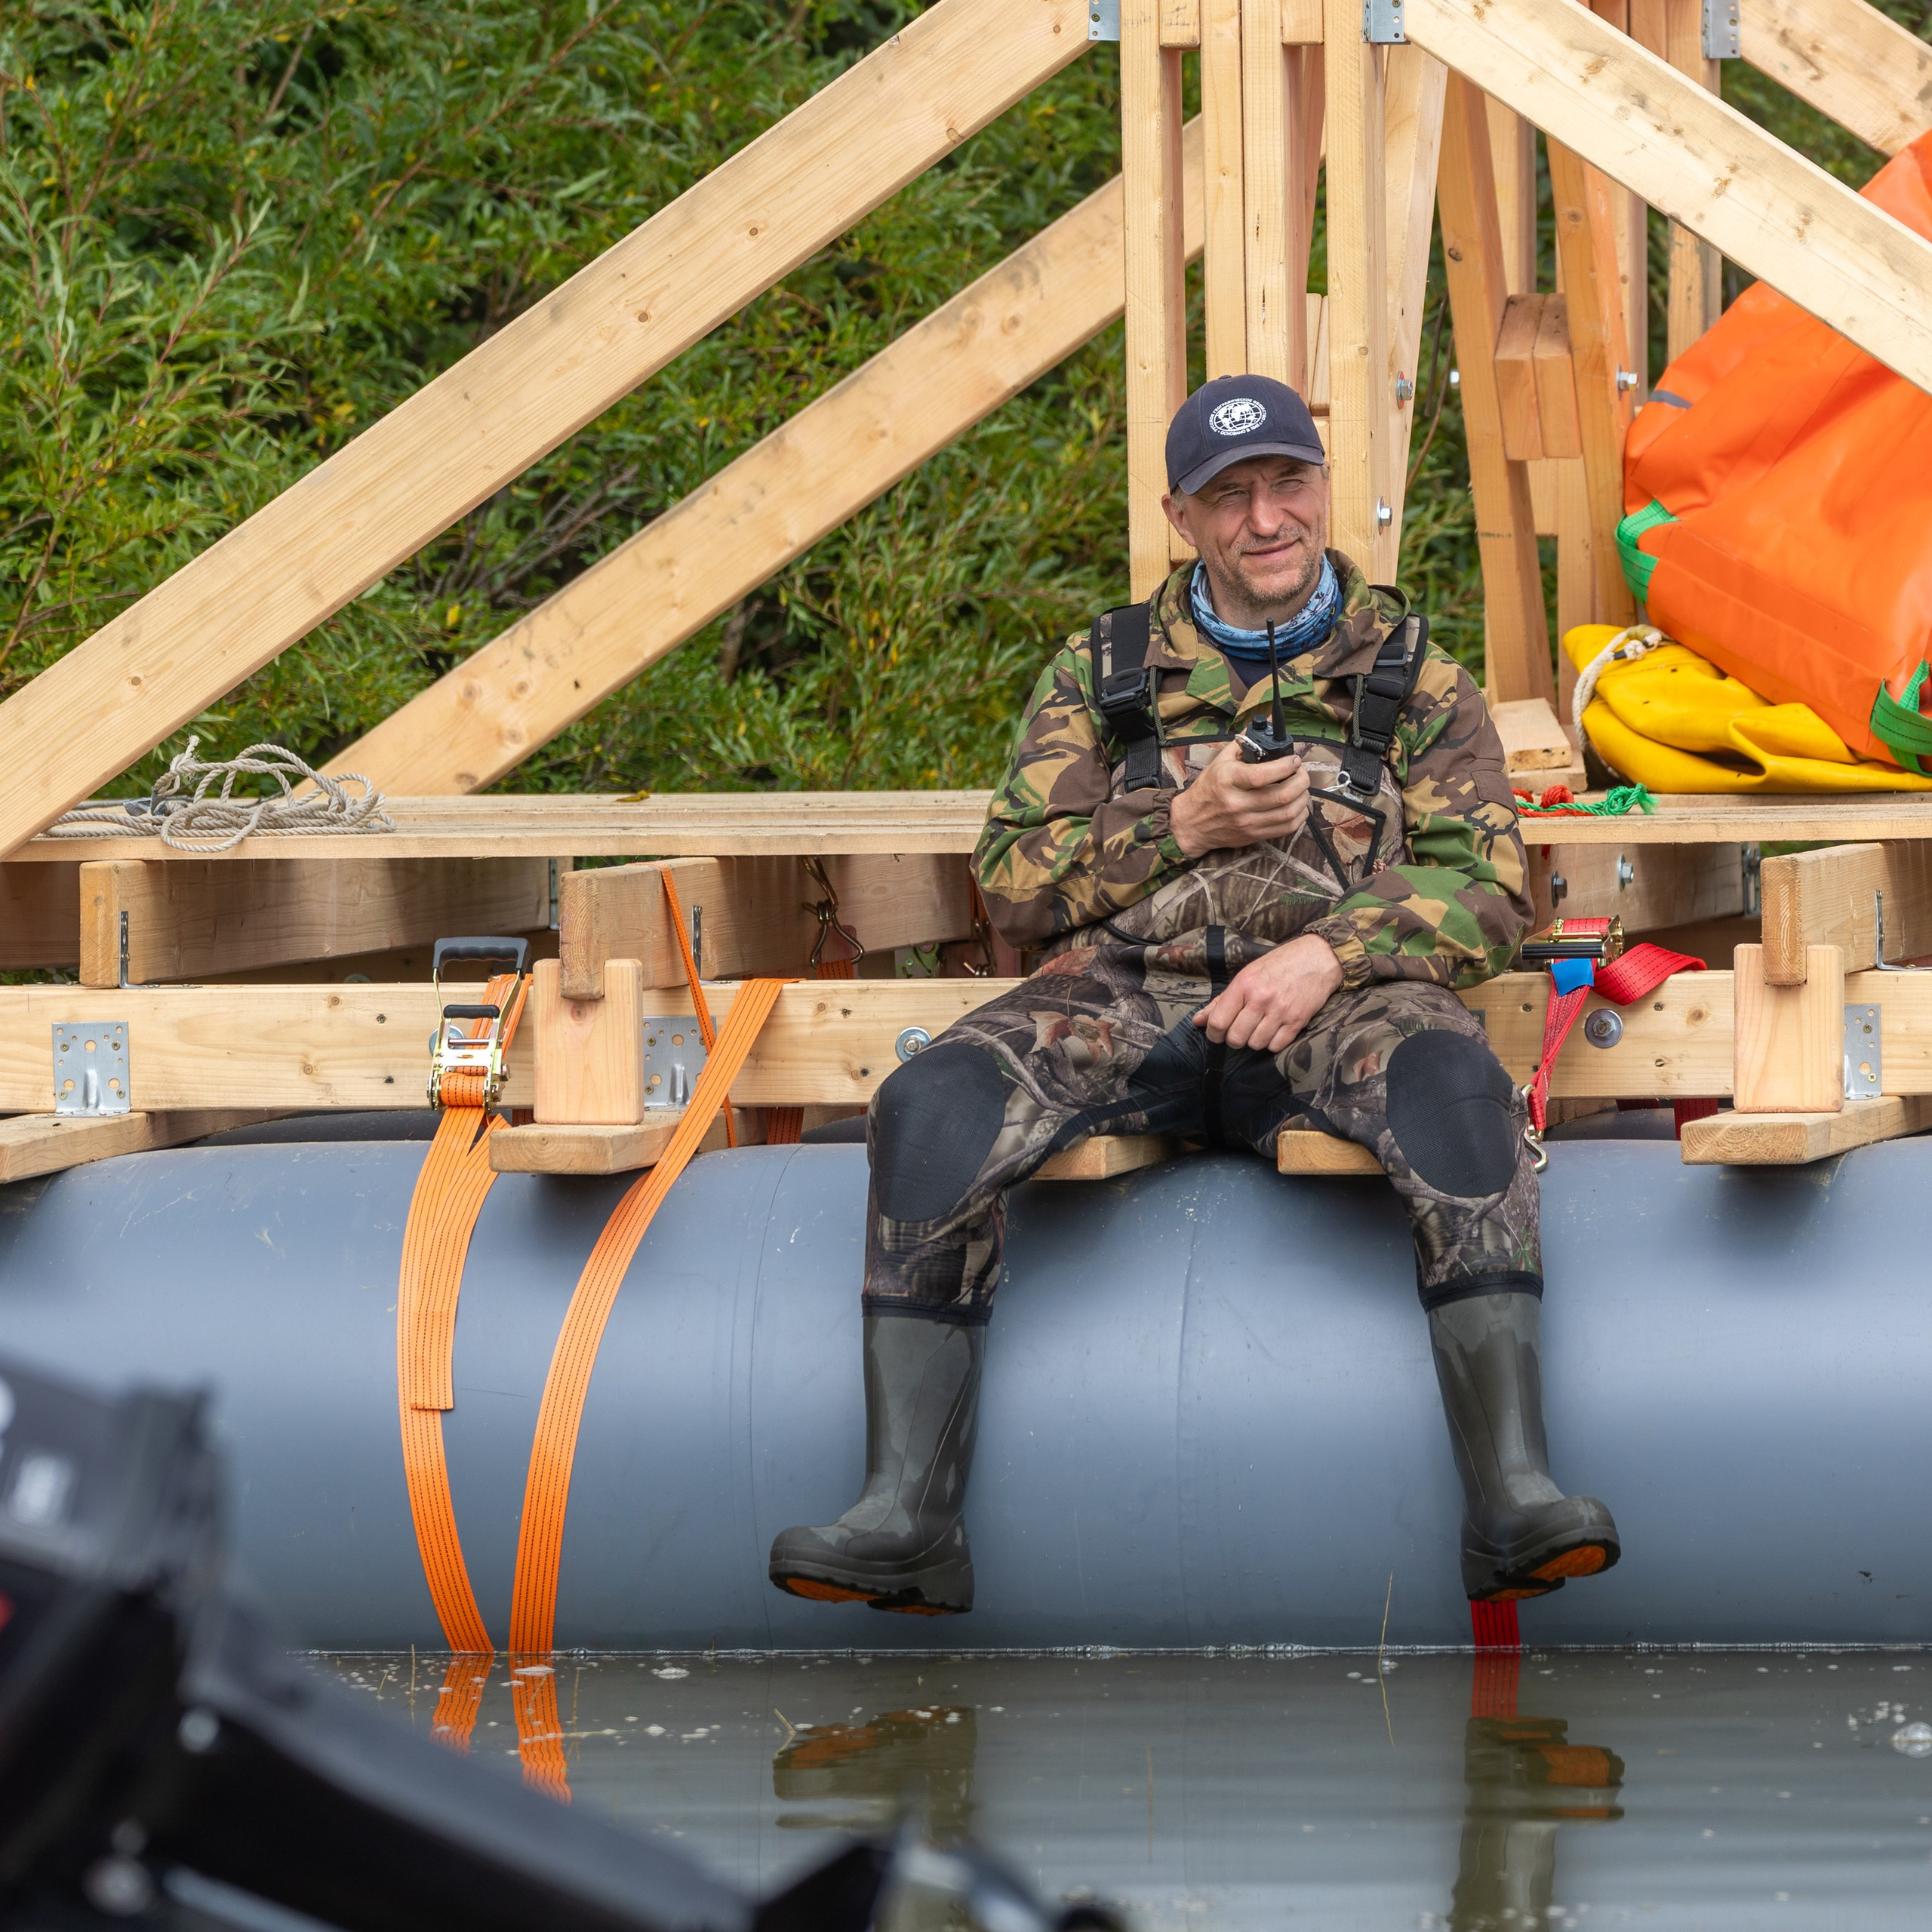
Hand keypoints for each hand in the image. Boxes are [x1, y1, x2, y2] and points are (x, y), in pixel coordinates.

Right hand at [1169, 740, 1310, 857]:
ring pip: (1288, 813)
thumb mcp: (1219, 762)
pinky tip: (1298, 805)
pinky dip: (1299, 815)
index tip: (1293, 760)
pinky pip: (1287, 828)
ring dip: (1303, 798)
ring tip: (1301, 787)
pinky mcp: (1254, 835)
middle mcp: (1237, 803)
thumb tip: (1265, 725)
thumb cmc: (1207, 789)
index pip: (1261, 775)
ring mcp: (1247, 822)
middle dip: (1300, 780)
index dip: (1285, 766)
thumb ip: (1244, 744)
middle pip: (1282, 795)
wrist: (1192, 823)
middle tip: (1300, 772)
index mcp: (1227, 780)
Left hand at [1193, 933, 1343, 1053]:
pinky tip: (1274, 1030)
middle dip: (1234, 1039)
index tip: (1216, 1033)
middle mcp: (1261, 998)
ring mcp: (1280, 1011)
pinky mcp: (1298, 1021)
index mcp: (1244, 984)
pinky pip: (1276, 1046)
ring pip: (1255, 1044)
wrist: (1317, 958)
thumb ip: (1222, 1000)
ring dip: (1254, 1040)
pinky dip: (1272, 1043)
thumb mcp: (1247, 975)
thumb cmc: (1280, 965)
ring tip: (1259, 1027)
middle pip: (1235, 1038)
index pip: (1218, 1021)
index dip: (1213, 1033)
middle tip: (1239, 1030)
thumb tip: (1198, 1020)